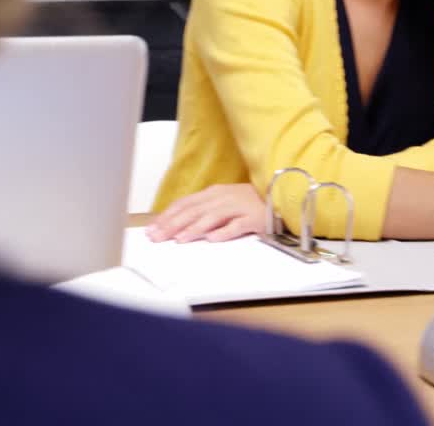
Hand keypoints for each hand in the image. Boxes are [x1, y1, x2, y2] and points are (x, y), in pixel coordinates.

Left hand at [147, 183, 263, 242]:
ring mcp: (239, 206)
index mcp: (212, 193)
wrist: (282, 197)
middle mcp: (223, 198)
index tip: (151, 229)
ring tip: (180, 239)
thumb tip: (176, 225)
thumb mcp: (221, 203)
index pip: (184, 204)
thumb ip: (202, 211)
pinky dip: (225, 232)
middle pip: (194, 211)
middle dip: (173, 225)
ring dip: (195, 228)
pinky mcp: (255, 218)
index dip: (167, 216)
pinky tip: (213, 239)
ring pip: (213, 217)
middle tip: (157, 238)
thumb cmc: (248, 204)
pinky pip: (238, 225)